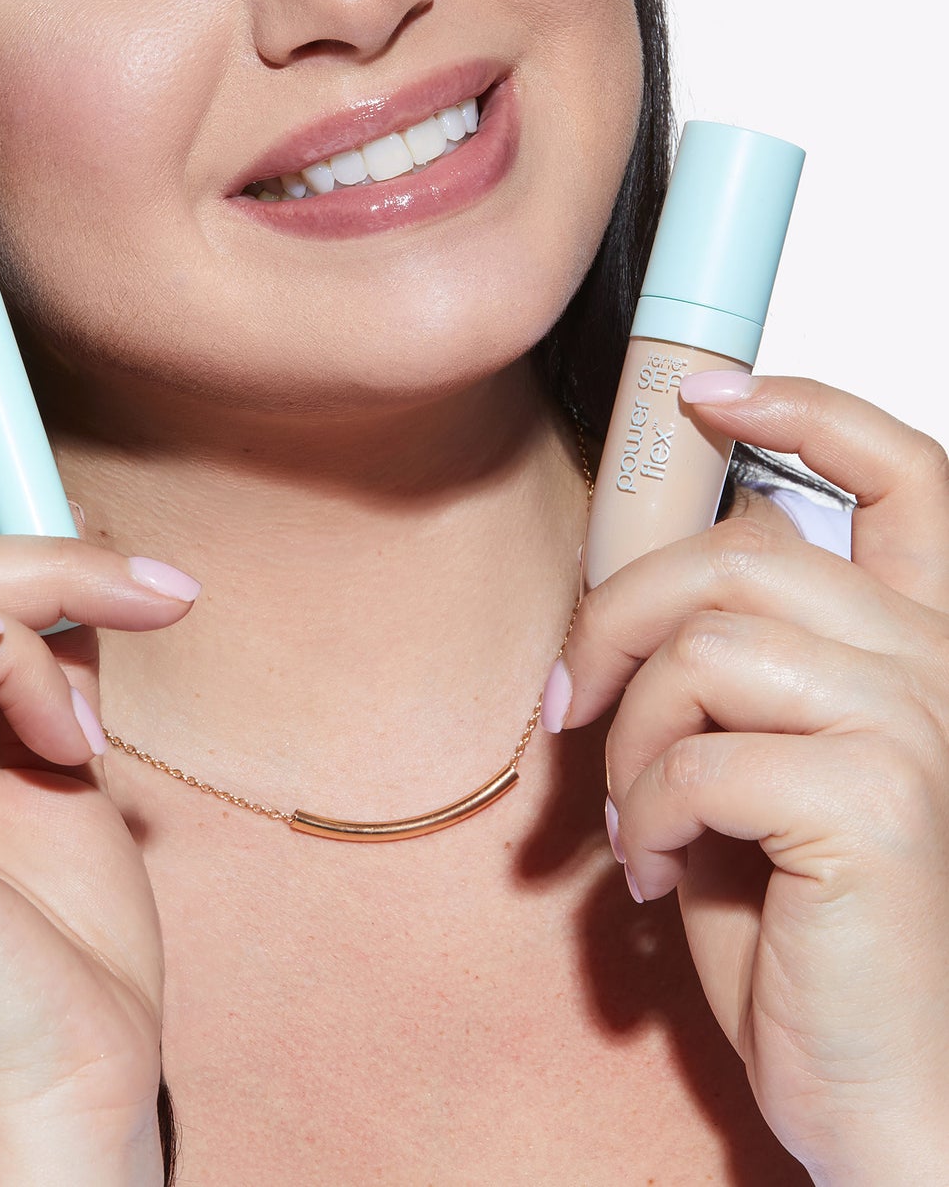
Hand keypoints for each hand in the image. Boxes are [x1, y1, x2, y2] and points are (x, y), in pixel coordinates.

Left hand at [552, 373, 948, 1184]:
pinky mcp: (878, 798)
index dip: (810, 408)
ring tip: (633, 816)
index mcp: (921, 648)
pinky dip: (643, 813)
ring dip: (632, 736)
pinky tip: (658, 871)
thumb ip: (740, 664)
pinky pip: (696, 751)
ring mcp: (922, 727)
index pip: (907, 474)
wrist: (882, 1088)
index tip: (711, 397)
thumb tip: (651, 582)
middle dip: (619, 612)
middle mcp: (939, 669)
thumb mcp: (762, 766)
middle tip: (573, 698)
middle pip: (743, 551)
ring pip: (706, 644)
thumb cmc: (816, 935)